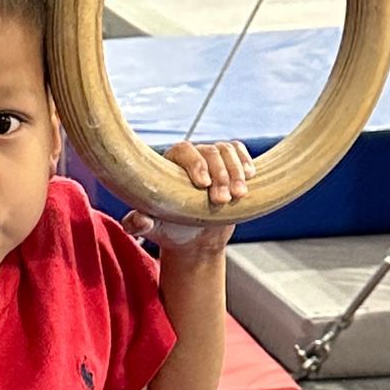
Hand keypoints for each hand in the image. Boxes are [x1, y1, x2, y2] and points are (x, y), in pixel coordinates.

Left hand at [124, 140, 253, 260]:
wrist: (194, 238)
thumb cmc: (170, 230)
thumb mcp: (153, 229)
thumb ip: (139, 224)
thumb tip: (138, 219)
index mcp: (168, 164)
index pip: (183, 150)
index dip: (195, 163)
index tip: (203, 184)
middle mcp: (192, 157)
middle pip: (210, 151)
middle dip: (219, 175)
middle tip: (221, 200)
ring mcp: (212, 160)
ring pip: (227, 151)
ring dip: (236, 172)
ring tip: (239, 195)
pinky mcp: (230, 165)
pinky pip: (239, 152)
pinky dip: (246, 162)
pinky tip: (251, 177)